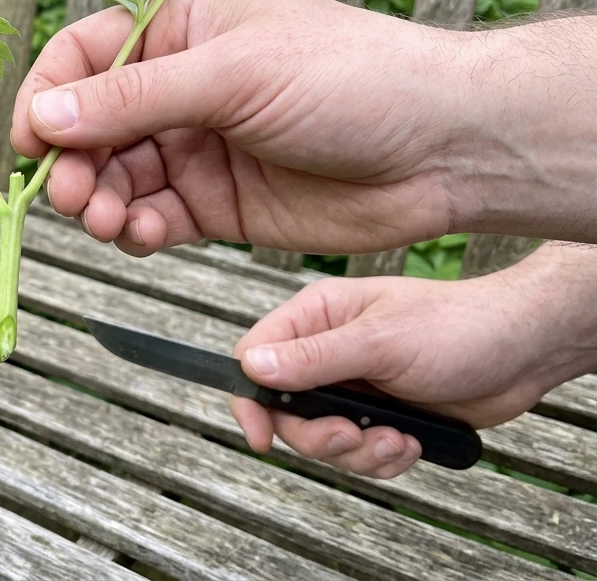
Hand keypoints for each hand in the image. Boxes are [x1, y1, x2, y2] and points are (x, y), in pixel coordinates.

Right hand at [12, 0, 473, 254]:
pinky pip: (153, 218)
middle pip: (90, 126)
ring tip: (109, 223)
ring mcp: (198, 147)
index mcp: (180, 28)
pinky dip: (136, 232)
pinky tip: (142, 237)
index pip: (84, 56)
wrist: (443, 148)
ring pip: (115, 178)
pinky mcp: (218, 204)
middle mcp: (181, 87)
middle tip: (72, 197)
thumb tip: (46, 114)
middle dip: (72, 162)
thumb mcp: (233, 75)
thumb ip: (134, 98)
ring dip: (99, 203)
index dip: (48, 97)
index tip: (29, 142)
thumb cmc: (352, 77)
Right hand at [231, 244, 596, 477]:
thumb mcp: (380, 341)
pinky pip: (359, 453)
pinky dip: (382, 458)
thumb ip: (314, 357)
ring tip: (398, 440)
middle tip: (355, 436)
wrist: (523, 352)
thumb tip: (252, 367)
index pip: (256, 356)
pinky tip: (413, 443)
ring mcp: (355, 385)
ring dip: (359, 451)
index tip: (262, 436)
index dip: (252, 399)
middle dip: (320, 435)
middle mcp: (328, 350)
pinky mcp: (382, 415)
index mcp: (317, 316)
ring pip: (323, 438)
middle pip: (286, 409)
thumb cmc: (457, 327)